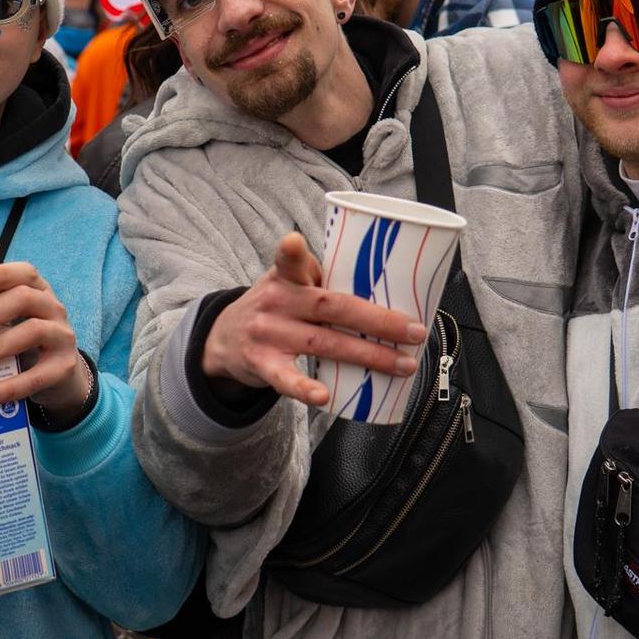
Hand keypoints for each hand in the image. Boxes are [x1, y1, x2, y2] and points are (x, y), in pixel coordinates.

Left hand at [0, 262, 89, 422]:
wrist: (62, 377)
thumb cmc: (26, 343)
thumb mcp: (13, 324)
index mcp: (38, 292)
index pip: (24, 273)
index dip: (0, 274)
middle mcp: (53, 309)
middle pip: (25, 298)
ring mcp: (62, 336)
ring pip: (34, 331)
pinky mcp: (64, 367)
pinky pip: (37, 376)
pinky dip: (9, 386)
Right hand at [203, 233, 426, 406]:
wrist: (223, 340)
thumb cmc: (274, 307)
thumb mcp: (286, 283)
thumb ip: (322, 280)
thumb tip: (389, 290)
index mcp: (285, 277)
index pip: (288, 260)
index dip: (292, 252)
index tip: (293, 242)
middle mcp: (275, 302)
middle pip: (331, 307)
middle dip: (378, 320)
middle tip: (415, 331)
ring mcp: (267, 334)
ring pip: (323, 344)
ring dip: (368, 356)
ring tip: (403, 365)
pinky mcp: (262, 364)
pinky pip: (286, 379)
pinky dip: (305, 389)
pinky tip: (324, 397)